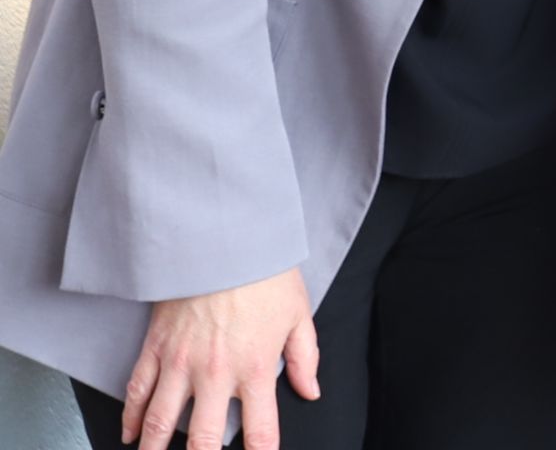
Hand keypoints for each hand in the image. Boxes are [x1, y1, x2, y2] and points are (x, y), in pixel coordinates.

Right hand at [117, 270, 318, 449]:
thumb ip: (304, 358)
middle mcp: (215, 373)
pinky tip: (130, 434)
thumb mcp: (298, 315)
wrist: (225, 241)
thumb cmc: (265, 276)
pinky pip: (138, 391)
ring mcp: (180, 363)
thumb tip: (310, 391)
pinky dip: (131, 417)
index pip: (260, 430)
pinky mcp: (155, 348)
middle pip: (204, 437)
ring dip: (155, 448)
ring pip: (161, 421)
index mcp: (255, 368)